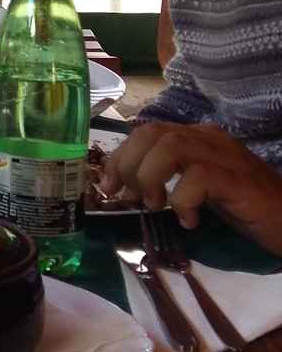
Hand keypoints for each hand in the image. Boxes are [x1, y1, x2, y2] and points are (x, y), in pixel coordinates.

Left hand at [100, 122, 281, 254]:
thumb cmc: (242, 205)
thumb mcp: (196, 186)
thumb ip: (166, 178)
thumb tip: (123, 187)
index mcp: (195, 137)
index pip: (145, 131)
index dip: (120, 156)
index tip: (108, 186)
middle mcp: (208, 138)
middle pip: (152, 134)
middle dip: (128, 166)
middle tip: (131, 198)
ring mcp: (224, 156)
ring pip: (170, 147)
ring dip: (151, 178)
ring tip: (157, 207)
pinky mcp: (238, 180)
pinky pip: (198, 178)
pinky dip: (183, 200)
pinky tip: (189, 220)